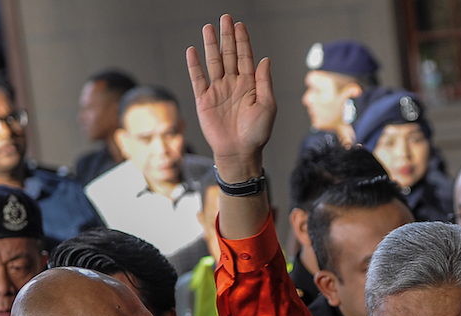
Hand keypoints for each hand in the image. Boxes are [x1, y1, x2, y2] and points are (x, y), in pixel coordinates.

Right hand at [187, 15, 275, 181]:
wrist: (239, 152)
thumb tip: (265, 59)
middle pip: (228, 55)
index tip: (240, 25)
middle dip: (227, 36)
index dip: (243, 41)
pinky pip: (198, 79)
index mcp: (250, 85)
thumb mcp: (267, 106)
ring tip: (208, 27)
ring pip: (213, 62)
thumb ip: (265, 82)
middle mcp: (233, 84)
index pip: (245, 57)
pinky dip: (195, 65)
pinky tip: (193, 51)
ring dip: (211, 45)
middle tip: (225, 18)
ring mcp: (218, 91)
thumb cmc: (257, 133)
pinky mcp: (204, 100)